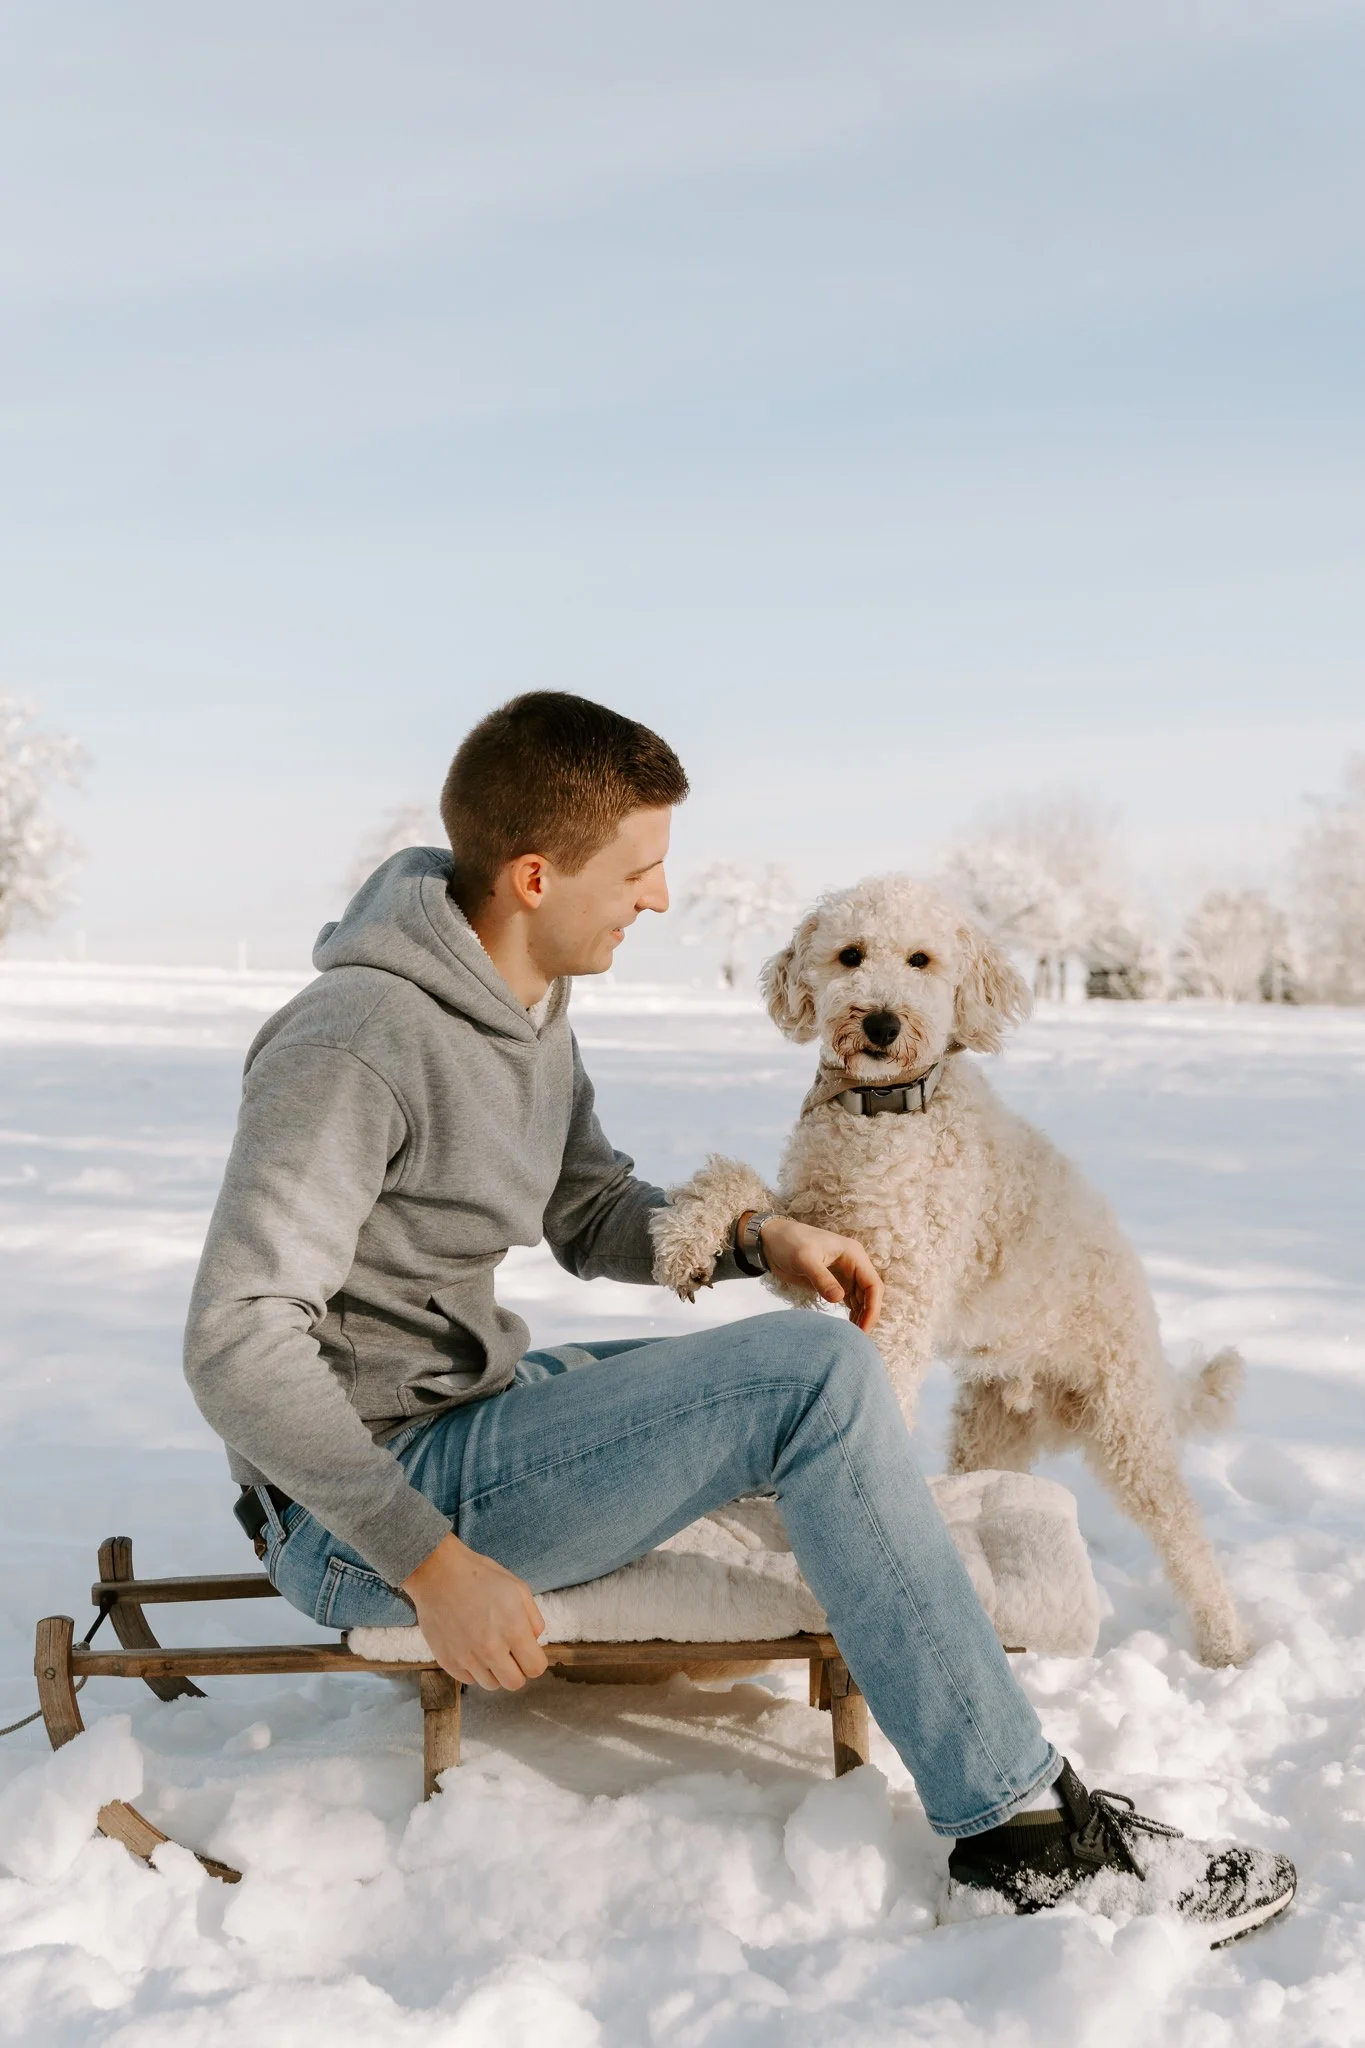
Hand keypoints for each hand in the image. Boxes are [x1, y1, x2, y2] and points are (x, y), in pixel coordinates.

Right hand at [401, 1532, 548, 1689]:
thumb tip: (534, 1642)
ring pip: (491, 1685)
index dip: (535, 1660)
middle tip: (510, 1653)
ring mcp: (467, 1658)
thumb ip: (533, 1619)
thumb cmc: (479, 1576)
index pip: (536, 1668)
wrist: (438, 1573)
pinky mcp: (448, 1662)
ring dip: (494, 1671)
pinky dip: (473, 1670)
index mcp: (513, 1629)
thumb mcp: (517, 1588)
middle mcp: (491, 1649)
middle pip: (515, 1683)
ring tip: (488, 1648)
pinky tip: (471, 1648)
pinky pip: (469, 1680)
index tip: (528, 1651)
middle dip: (517, 1670)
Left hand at [756, 1215, 883, 1332]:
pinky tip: (848, 1327)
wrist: (772, 1240)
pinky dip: (852, 1313)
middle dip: (868, 1314)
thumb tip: (839, 1298)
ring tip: (853, 1336)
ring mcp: (845, 1274)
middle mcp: (853, 1264)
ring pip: (862, 1299)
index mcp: (853, 1254)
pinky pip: (850, 1300)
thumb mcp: (804, 1259)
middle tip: (858, 1337)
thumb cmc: (789, 1242)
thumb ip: (821, 1278)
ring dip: (861, 1315)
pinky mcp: (834, 1282)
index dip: (872, 1307)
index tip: (864, 1328)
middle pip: (871, 1293)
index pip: (873, 1284)